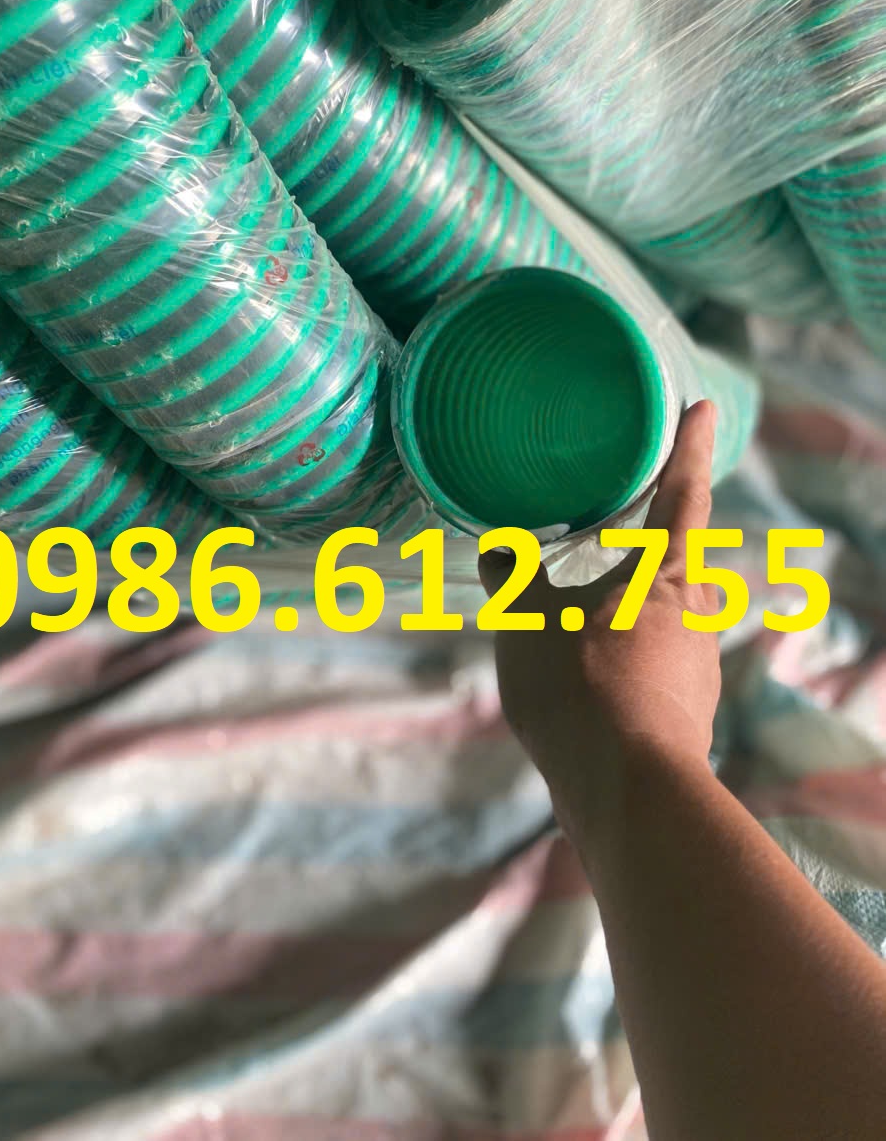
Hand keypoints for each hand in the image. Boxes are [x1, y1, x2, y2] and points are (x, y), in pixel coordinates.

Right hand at [479, 400, 721, 854]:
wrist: (626, 788)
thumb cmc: (580, 684)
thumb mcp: (528, 620)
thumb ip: (512, 576)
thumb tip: (495, 546)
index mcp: (667, 573)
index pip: (682, 491)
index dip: (688, 447)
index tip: (701, 408)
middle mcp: (695, 611)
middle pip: (678, 556)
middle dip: (651, 534)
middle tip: (621, 511)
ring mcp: (697, 664)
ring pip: (662, 611)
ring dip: (631, 598)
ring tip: (586, 599)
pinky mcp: (686, 709)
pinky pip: (653, 656)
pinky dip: (623, 645)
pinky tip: (588, 666)